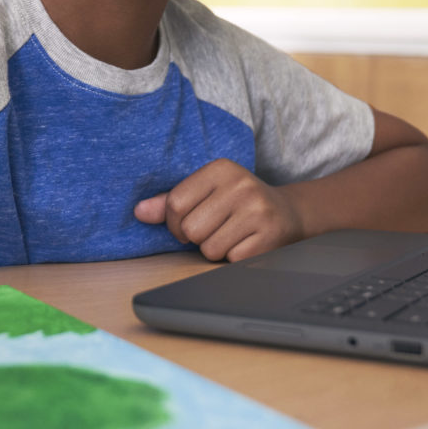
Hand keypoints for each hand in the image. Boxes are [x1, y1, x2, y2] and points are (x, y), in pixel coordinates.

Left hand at [133, 158, 303, 261]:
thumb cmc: (238, 203)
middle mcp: (241, 185)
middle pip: (191, 229)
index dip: (174, 222)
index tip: (187, 223)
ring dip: (215, 249)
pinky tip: (245, 243)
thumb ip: (171, 201)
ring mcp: (257, 211)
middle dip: (196, 238)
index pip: (175, 203)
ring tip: (231, 235)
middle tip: (214, 229)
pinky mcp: (269, 237)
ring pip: (209, 248)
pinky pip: (230, 260)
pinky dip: (233, 258)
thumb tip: (139, 212)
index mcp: (221, 168)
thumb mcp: (207, 192)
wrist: (288, 213)